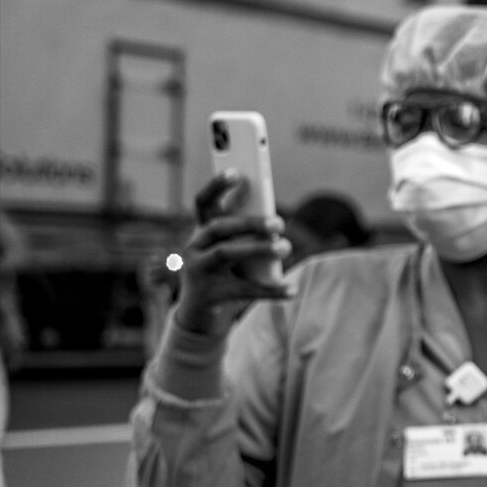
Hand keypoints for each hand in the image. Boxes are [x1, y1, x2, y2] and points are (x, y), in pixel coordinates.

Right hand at [173, 174, 293, 338]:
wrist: (203, 314)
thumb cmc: (225, 273)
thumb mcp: (234, 251)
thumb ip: (247, 235)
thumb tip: (276, 224)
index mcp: (201, 231)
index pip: (203, 203)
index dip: (216, 186)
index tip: (236, 172)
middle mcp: (194, 247)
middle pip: (220, 227)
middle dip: (249, 222)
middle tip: (278, 223)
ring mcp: (198, 270)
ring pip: (227, 253)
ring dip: (258, 248)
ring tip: (286, 247)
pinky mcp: (210, 294)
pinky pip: (245, 290)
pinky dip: (271, 290)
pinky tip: (292, 289)